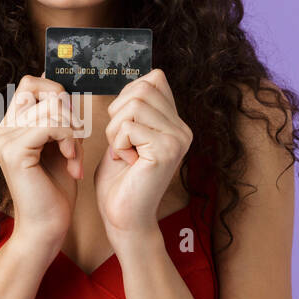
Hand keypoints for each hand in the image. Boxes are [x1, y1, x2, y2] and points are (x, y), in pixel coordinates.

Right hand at [0, 72, 83, 248]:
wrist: (47, 228)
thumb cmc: (55, 192)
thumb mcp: (58, 146)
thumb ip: (56, 119)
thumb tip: (59, 88)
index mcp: (9, 127)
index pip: (30, 84)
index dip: (56, 93)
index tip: (71, 123)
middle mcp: (2, 131)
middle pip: (40, 90)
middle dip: (68, 110)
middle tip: (76, 138)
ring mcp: (5, 139)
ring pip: (51, 109)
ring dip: (73, 132)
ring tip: (73, 157)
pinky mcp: (14, 151)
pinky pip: (52, 125)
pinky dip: (70, 140)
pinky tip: (71, 161)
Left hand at [94, 69, 191, 241]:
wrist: (124, 219)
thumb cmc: (119, 181)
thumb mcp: (125, 136)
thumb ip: (133, 111)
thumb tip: (136, 81)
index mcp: (175, 123)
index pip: (154, 79)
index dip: (128, 94)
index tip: (121, 124)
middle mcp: (182, 129)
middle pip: (142, 88)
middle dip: (118, 112)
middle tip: (119, 142)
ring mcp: (178, 139)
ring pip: (134, 105)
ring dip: (115, 129)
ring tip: (122, 153)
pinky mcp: (167, 150)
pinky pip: (128, 126)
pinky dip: (118, 144)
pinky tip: (127, 162)